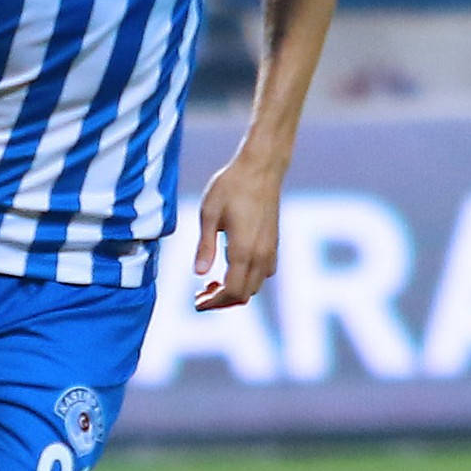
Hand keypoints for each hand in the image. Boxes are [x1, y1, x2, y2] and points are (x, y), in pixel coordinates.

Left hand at [192, 154, 283, 310]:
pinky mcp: (274, 243)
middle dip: (222, 300)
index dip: (213, 302)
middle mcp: (261, 254)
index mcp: (243, 250)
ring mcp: (271, 250)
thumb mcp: (209, 214)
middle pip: (244, 295)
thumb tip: (198, 273)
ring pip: (255, 286)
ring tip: (212, 281)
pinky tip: (232, 267)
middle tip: (200, 292)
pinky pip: (264, 273)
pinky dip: (247, 279)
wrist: (261, 167)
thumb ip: (205, 246)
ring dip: (235, 290)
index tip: (196, 301)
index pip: (232, 291)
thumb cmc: (231, 186)